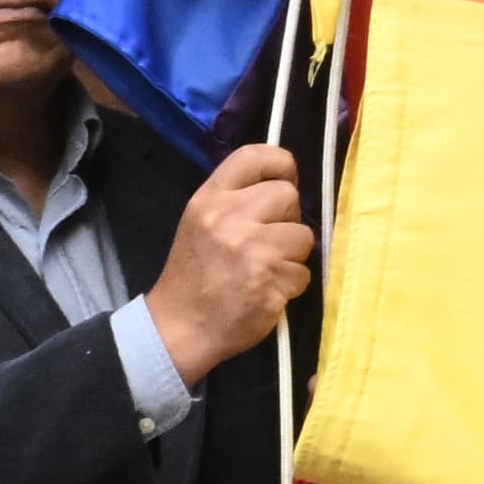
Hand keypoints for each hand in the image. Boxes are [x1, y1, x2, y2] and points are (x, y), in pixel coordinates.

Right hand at [147, 144, 313, 382]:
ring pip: (303, 236)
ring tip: (264, 270)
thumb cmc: (196, 274)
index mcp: (210, 199)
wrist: (179, 328)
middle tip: (266, 242)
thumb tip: (286, 184)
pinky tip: (266, 292)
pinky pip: (303, 272)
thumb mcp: (202, 223)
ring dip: (292, 256)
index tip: (284, 181)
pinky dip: (291, 284)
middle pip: (288, 195)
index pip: (255, 155)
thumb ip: (237, 200)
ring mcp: (251, 248)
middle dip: (287, 219)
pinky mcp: (269, 279)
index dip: (280, 165)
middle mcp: (229, 217)